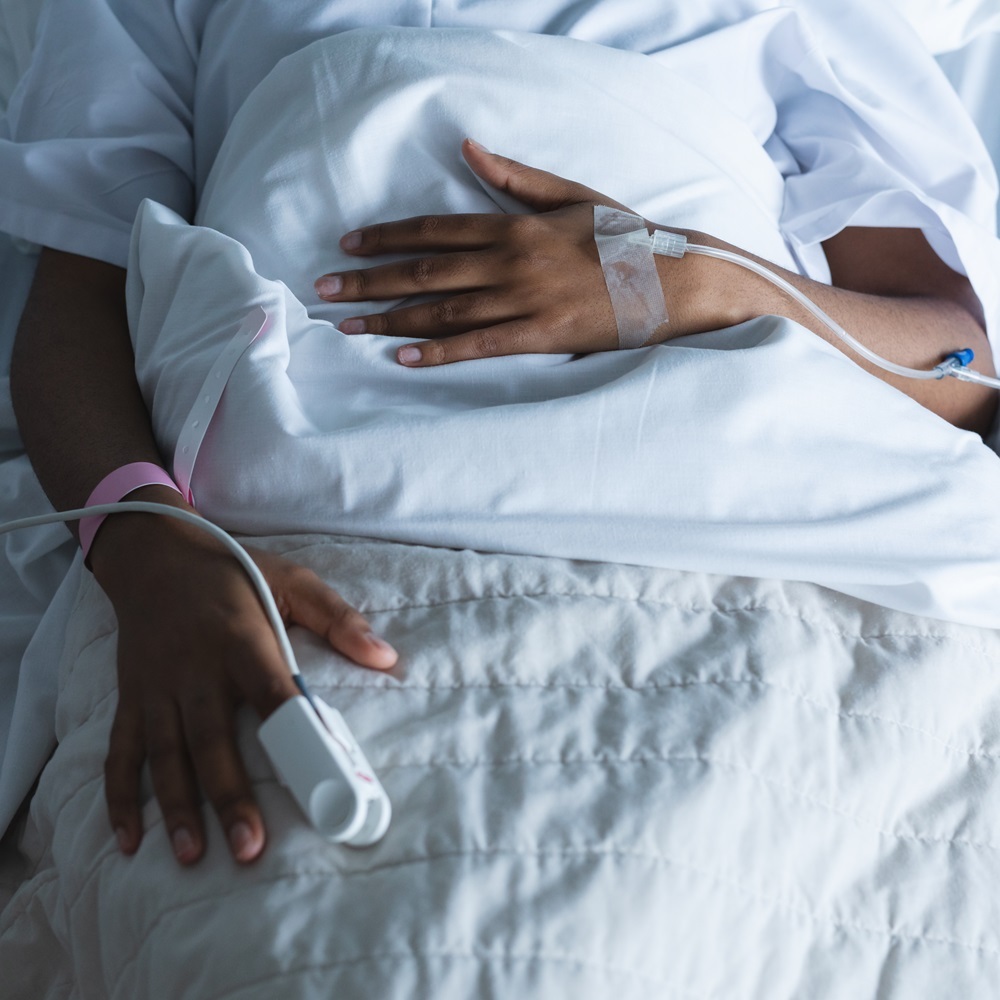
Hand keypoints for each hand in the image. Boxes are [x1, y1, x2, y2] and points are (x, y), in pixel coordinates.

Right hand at [90, 486, 396, 865]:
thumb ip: (339, 618)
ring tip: (194, 855)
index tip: (313, 775)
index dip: (292, 730)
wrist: (153, 553)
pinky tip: (130, 839)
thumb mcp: (291, 578)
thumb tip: (387, 658)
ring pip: (165, 754)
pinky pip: (121, 750)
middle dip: (229, 796)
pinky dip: (120, 796)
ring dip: (178, 807)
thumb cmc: (232, 570)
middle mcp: (195, 668)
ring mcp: (157, 686)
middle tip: (250, 848)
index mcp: (241, 639)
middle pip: (212, 738)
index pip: (271, 691)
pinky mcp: (131, 697)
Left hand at [314, 139, 638, 365]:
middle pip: (424, 271)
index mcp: (514, 224)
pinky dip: (438, 351)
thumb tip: (469, 148)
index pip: (434, 230)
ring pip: (442, 310)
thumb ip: (515, 176)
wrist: (673, 278)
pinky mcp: (540, 335)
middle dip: (369, 280)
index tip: (348, 243)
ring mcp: (524, 300)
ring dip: (389, 317)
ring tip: (348, 325)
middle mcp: (510, 261)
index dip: (386, 237)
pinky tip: (402, 356)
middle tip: (325, 289)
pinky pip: (478, 345)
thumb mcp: (569, 195)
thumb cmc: (623, 236)